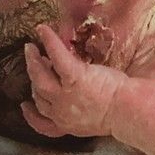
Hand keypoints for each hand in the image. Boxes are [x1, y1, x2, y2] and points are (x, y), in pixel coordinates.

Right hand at [21, 25, 122, 140]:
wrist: (128, 112)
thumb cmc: (120, 116)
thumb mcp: (94, 122)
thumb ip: (82, 113)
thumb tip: (81, 99)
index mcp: (66, 125)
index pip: (42, 122)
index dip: (31, 113)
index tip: (26, 106)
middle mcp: (60, 111)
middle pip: (38, 93)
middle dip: (33, 78)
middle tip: (32, 64)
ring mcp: (65, 94)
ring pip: (39, 76)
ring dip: (33, 60)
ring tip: (30, 48)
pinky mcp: (74, 76)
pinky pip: (56, 56)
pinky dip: (48, 41)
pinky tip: (43, 30)